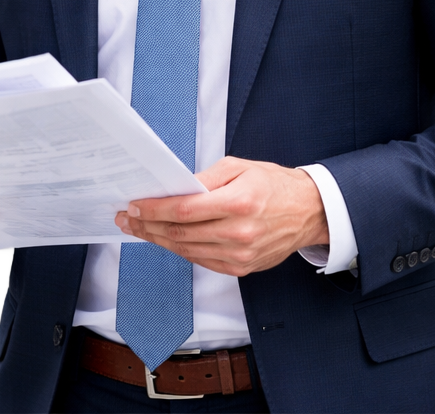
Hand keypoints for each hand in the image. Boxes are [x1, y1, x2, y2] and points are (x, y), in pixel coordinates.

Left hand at [114, 156, 327, 276]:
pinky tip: (165, 239)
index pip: (185, 210)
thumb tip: (175, 188)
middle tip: (127, 218)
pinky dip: (179, 249)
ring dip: (158, 240)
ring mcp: (240, 255)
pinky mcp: (241, 268)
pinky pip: (201, 260)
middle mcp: (239, 233)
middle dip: (148, 225)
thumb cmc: (273, 184)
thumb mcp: (240, 167)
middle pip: (181, 233)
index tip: (135, 204)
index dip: (155, 209)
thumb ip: (206, 178)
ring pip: (187, 250)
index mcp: (239, 203)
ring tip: (139, 229)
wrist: (308, 211)